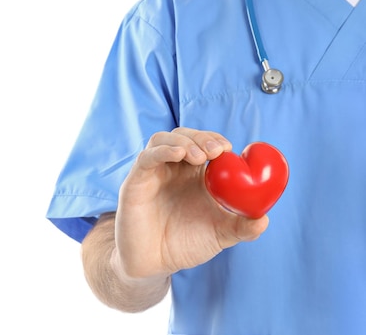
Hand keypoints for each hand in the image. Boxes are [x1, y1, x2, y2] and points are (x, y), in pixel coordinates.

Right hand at [114, 127, 268, 278]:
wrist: (153, 264)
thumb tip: (264, 219)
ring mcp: (152, 173)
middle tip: (217, 150)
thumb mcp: (220, 236)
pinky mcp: (135, 182)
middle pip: (183, 135)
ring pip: (162, 139)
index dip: (215, 139)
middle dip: (201, 137)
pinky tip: (178, 155)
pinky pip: (146, 158)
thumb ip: (242, 227)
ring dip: (183, 141)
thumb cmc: (185, 246)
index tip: (228, 148)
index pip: (203, 143)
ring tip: (199, 156)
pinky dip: (162, 151)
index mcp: (193, 174)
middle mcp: (172, 168)